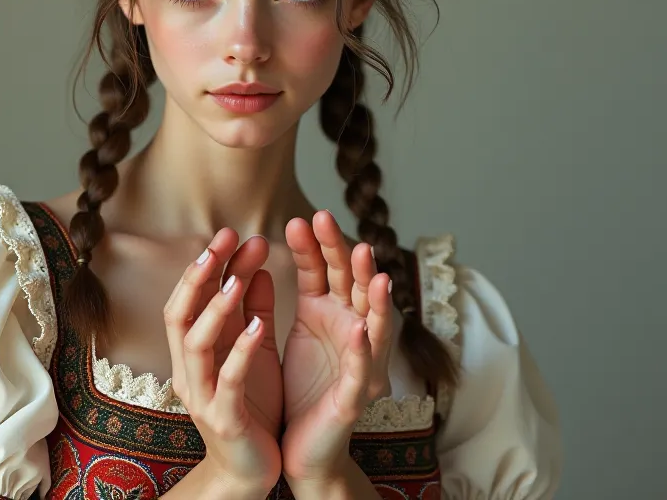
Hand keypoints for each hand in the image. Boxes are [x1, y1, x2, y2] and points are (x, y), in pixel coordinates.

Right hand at [163, 229, 282, 492]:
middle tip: (223, 240)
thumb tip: (254, 265)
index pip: (189, 299)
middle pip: (180, 313)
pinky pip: (228, 380)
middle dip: (200, 275)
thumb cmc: (252, 407)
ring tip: (238, 278)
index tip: (229, 233)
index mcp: (195, 352)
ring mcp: (202, 395)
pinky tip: (260, 327)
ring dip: (216, 308)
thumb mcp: (252, 352)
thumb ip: (251, 312)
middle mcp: (188, 369)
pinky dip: (242, 351)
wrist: (250, 472)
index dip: (205, 266)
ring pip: (195, 344)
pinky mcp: (223, 418)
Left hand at [280, 211, 394, 481]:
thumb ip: (306, 286)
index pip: (325, 271)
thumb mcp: (299, 326)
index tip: (301, 218)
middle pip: (351, 285)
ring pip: (371, 322)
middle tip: (329, 221)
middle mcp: (352, 331)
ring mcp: (360, 364)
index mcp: (332, 314)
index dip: (316, 245)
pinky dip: (363, 350)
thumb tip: (295, 230)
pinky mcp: (355, 397)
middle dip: (342, 252)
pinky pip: (362, 370)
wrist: (301, 448)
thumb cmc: (304, 386)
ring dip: (371, 294)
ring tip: (369, 265)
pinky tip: (360, 330)